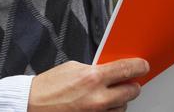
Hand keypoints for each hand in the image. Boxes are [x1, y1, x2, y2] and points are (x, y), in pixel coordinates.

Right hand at [27, 58, 148, 111]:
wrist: (30, 106)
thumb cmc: (47, 88)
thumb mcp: (73, 68)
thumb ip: (95, 69)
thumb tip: (111, 70)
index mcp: (92, 78)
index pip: (127, 70)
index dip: (139, 66)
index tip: (143, 66)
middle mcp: (97, 99)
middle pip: (131, 91)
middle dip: (131, 85)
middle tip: (127, 81)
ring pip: (122, 107)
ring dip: (119, 100)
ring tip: (107, 95)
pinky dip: (109, 111)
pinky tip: (101, 105)